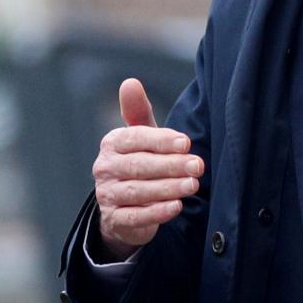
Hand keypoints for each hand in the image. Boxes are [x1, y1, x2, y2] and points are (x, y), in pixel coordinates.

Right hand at [92, 79, 204, 259]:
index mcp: (112, 143)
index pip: (135, 138)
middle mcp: (105, 168)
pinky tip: (176, 207)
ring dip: (167, 188)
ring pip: (138, 191)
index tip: (185, 143)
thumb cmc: (140, 163)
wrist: (123, 206)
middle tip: (197, 166)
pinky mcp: (115, 220)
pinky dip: (157, 213)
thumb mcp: (140, 137)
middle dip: (170, 165)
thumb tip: (130, 82)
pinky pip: (135, 217)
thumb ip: (138, 112)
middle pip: (139, 165)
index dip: (160, 140)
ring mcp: (108, 195)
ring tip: (192, 185)